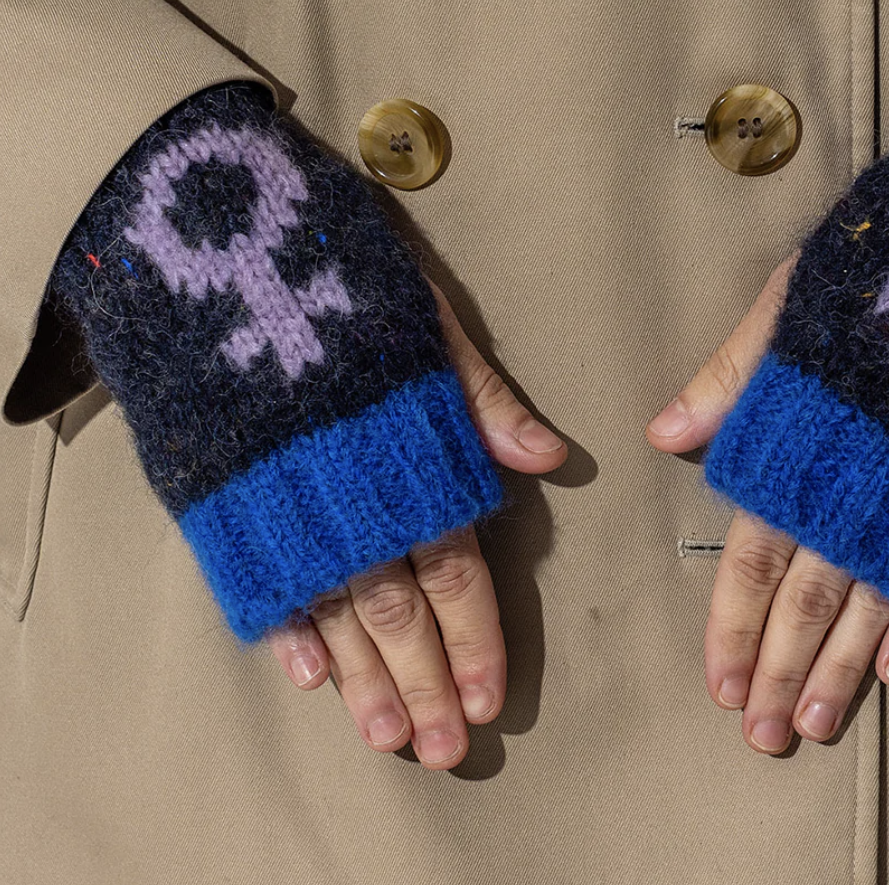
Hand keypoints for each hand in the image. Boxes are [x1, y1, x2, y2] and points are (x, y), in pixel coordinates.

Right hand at [266, 277, 566, 768]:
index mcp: (408, 464)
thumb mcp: (425, 327)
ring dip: (364, 680)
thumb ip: (480, 399)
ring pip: (333, 612)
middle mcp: (350, 502)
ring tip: (389, 738)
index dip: (474, 638)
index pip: (453, 572)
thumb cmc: (340, 283)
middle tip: (449, 752)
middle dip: (426, 685)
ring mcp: (285, 508)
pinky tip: (307, 676)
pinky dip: (284, 629)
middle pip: (397, 612)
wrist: (219, 256)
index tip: (491, 700)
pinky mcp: (230, 503)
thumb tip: (547, 457)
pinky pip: (259, 578)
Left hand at [646, 252, 888, 751]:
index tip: (720, 686)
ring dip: (842, 671)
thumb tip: (663, 435)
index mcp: (800, 455)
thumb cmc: (873, 282)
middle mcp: (854, 494)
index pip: (756, 561)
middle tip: (761, 736)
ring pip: (871, 604)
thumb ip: (730, 381)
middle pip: (809, 601)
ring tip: (815, 725)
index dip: (736, 627)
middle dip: (783, 671)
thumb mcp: (785, 315)